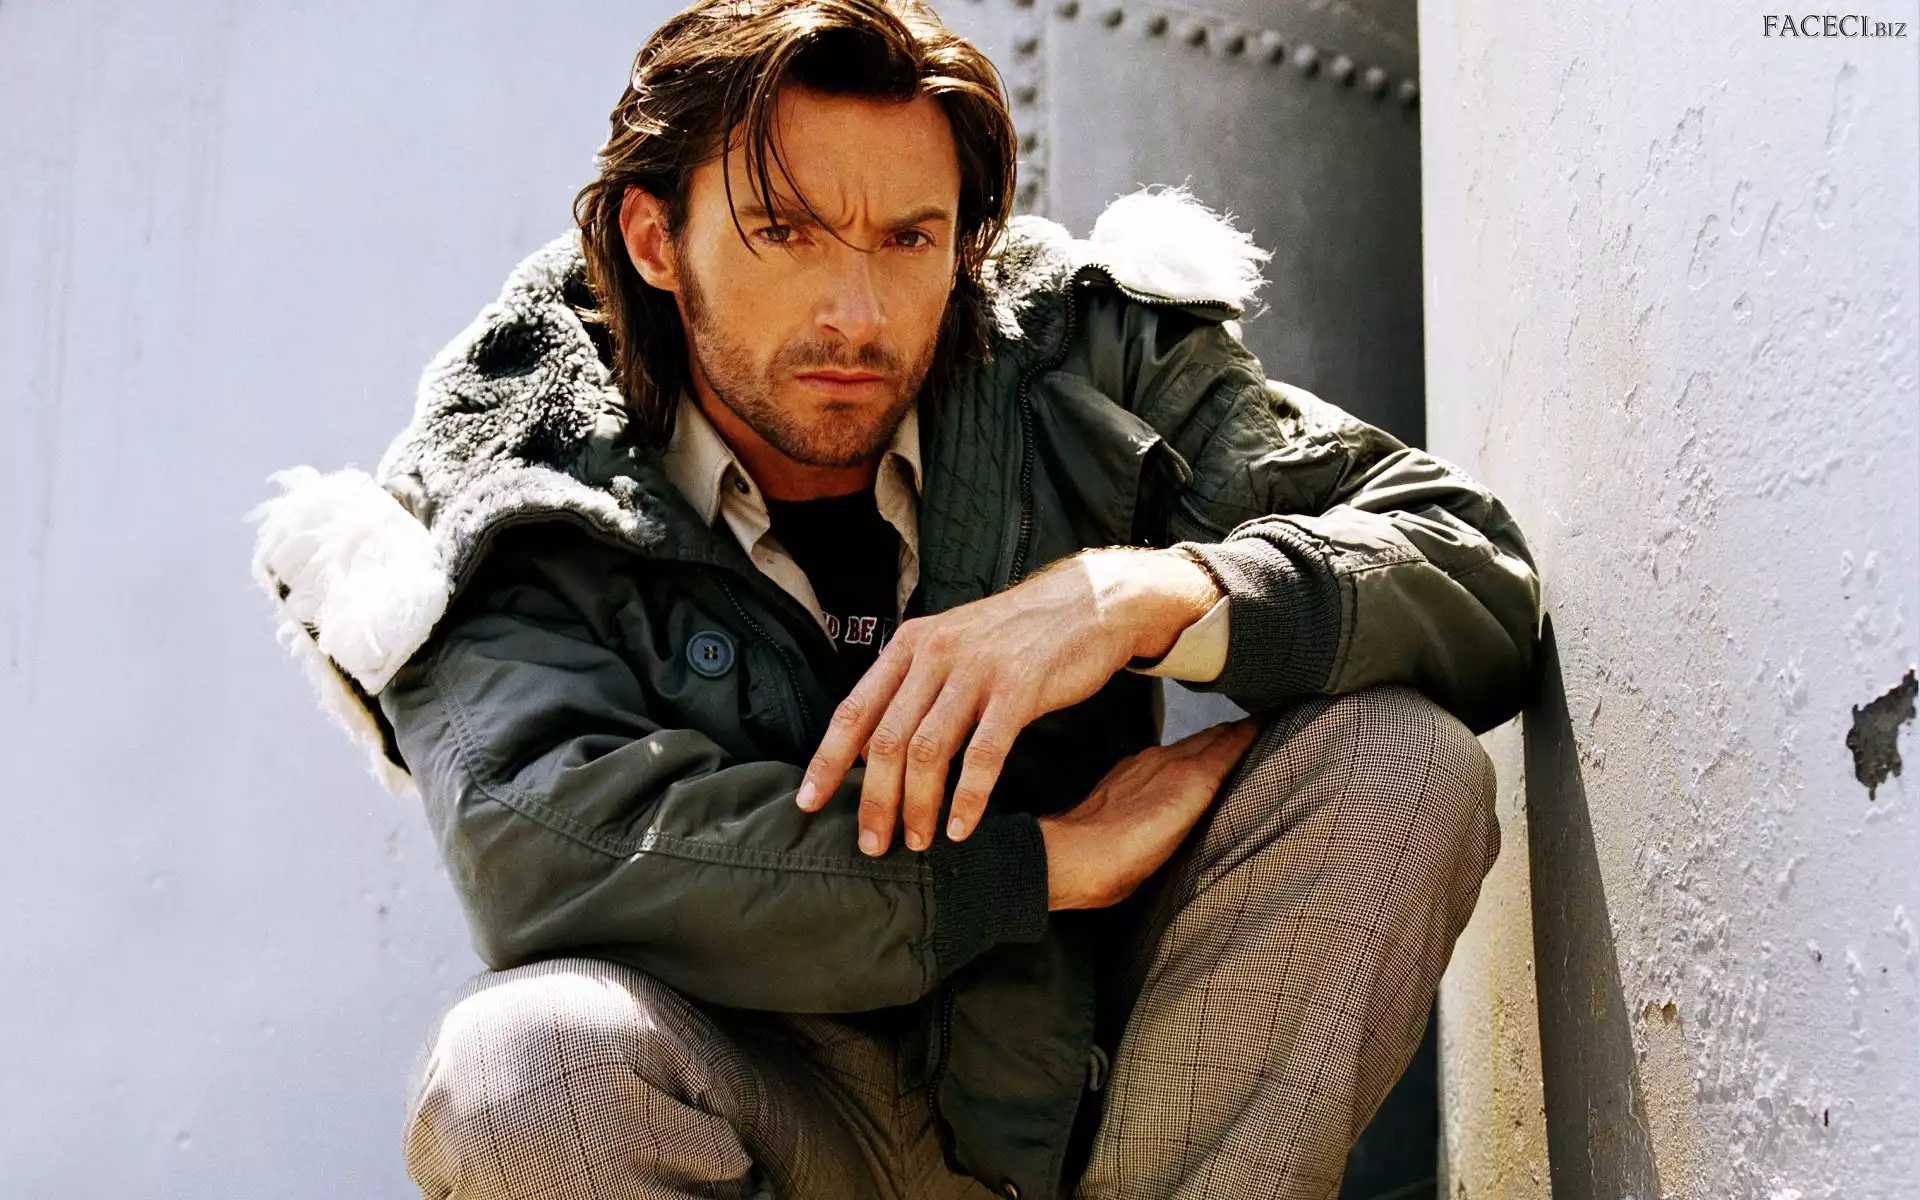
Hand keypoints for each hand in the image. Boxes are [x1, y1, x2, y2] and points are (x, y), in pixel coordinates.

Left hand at [797, 548, 1220, 855]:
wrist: (1086, 602)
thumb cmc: (1015, 637)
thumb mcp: (951, 645)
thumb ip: (914, 688)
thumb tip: (872, 749)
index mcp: (910, 646)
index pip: (854, 709)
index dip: (827, 760)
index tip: (807, 803)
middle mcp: (934, 655)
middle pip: (886, 740)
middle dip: (873, 800)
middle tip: (871, 844)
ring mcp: (976, 671)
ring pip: (928, 751)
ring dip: (917, 806)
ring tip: (916, 843)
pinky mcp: (1018, 689)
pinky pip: (983, 754)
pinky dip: (967, 798)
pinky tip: (961, 829)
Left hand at [1038, 719, 1261, 909]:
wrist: (1070, 857)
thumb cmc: (1123, 860)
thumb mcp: (1179, 836)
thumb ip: (1205, 801)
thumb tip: (1224, 779)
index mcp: (1189, 776)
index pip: (1231, 742)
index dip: (1255, 730)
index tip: (1275, 718)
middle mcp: (1168, 760)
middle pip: (1212, 736)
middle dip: (1237, 731)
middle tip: (1261, 728)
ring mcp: (1144, 763)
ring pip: (1188, 743)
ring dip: (1211, 742)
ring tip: (1231, 747)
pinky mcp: (1126, 772)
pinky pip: (1164, 754)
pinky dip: (1184, 755)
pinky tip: (1185, 768)